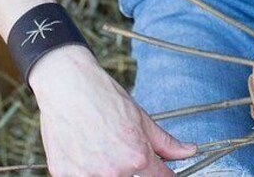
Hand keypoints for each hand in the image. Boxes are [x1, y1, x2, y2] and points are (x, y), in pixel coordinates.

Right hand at [29, 45, 196, 175]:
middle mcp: (113, 171)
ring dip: (104, 169)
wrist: (66, 85)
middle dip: (129, 166)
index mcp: (136, 157)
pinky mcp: (63, 175)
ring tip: (97, 145)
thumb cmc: (102, 97)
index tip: (163, 172)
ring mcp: (86, 176)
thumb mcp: (140, 118)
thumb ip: (165, 142)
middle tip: (116, 144)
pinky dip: (82, 167)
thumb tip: (190, 151)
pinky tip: (81, 147)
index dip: (164, 175)